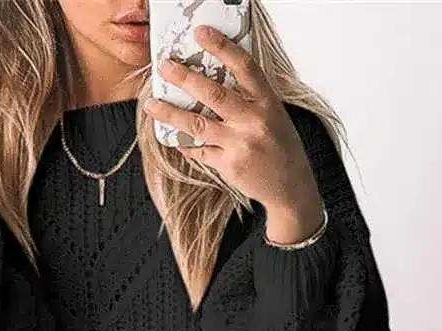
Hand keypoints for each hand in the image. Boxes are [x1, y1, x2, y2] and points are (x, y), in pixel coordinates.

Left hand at [144, 25, 324, 241]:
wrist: (290, 185)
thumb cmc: (279, 147)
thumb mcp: (273, 115)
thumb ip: (248, 99)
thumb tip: (211, 83)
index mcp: (267, 102)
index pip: (243, 67)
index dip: (222, 47)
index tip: (201, 33)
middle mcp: (253, 121)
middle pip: (213, 93)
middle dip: (185, 78)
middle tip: (165, 67)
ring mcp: (240, 144)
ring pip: (197, 124)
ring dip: (170, 113)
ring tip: (152, 105)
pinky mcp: (229, 165)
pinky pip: (199, 151)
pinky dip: (184, 144)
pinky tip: (172, 137)